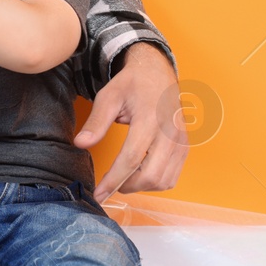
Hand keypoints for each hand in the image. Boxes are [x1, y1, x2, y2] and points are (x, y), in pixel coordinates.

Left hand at [74, 43, 187, 201]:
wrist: (157, 71)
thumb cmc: (132, 83)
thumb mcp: (109, 96)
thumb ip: (96, 122)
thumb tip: (80, 144)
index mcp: (150, 119)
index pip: (131, 159)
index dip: (112, 181)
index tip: (98, 194)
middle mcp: (170, 132)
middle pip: (150, 176)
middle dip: (127, 187)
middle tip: (109, 186)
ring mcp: (180, 141)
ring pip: (164, 180)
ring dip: (142, 187)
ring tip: (123, 179)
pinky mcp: (185, 146)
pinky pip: (173, 176)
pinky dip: (156, 182)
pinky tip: (140, 174)